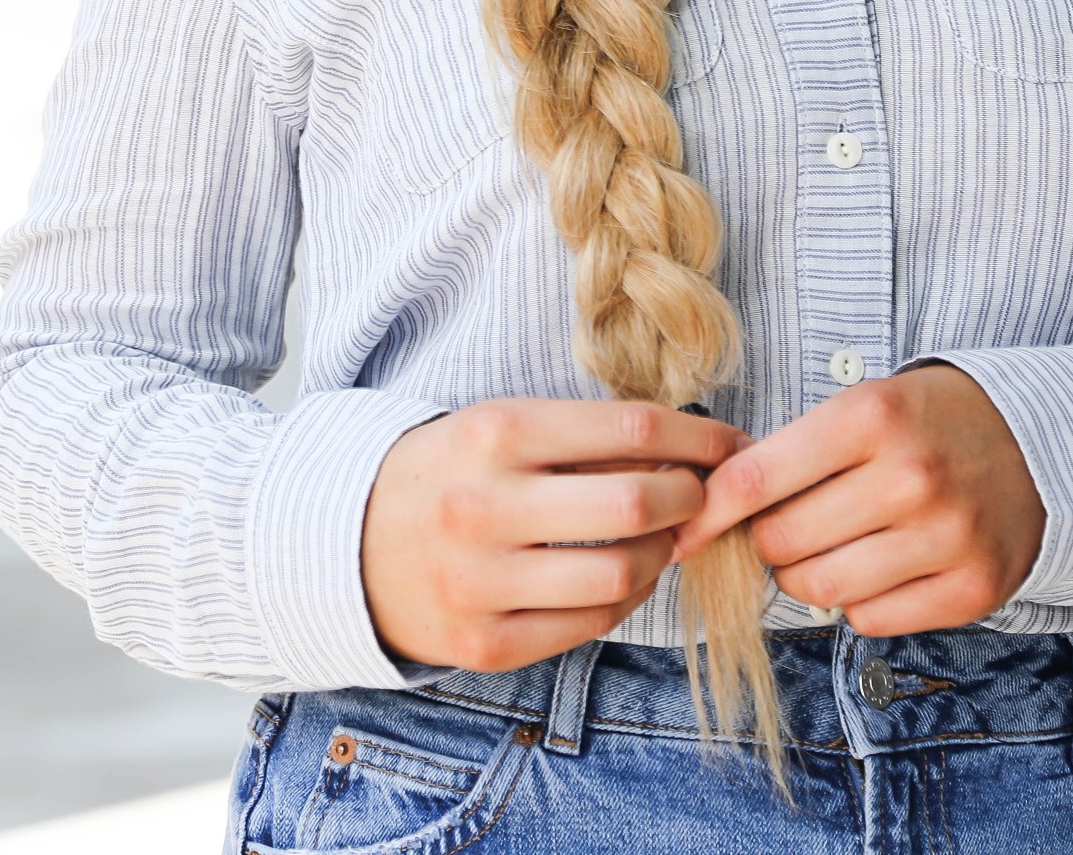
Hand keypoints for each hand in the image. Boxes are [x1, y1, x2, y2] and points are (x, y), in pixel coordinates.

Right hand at [361, 398, 744, 673]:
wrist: (343, 547)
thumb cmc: (442, 476)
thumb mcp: (494, 429)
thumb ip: (579, 437)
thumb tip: (687, 449)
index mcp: (493, 434)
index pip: (629, 429)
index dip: (698, 439)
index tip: (729, 445)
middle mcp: (486, 507)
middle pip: (636, 505)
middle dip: (690, 500)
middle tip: (699, 497)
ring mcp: (483, 582)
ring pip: (622, 576)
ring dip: (662, 556)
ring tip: (661, 539)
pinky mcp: (485, 643)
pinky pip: (590, 626)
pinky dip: (626, 601)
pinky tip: (626, 577)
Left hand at [673, 364, 1042, 635]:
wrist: (1038, 442)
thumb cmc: (929, 422)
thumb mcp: (863, 407)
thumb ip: (792, 453)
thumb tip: (709, 510)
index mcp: (872, 417)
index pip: (756, 480)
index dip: (707, 513)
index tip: (684, 531)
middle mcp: (910, 477)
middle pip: (782, 543)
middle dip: (769, 541)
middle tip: (789, 525)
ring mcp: (946, 537)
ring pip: (821, 588)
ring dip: (809, 575)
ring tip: (833, 546)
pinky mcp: (972, 588)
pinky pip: (870, 620)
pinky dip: (859, 601)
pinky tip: (880, 566)